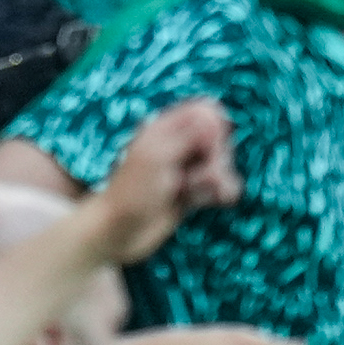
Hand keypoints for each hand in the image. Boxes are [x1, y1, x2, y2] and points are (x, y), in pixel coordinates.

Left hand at [83, 96, 241, 257]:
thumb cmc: (131, 192)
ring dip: (220, 179)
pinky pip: (222, 186)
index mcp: (164, 129)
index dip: (214, 127)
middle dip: (218, 158)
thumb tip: (214, 116)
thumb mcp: (157, 158)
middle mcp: (178, 146)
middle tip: (203, 177)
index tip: (208, 146)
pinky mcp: (192, 193)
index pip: (205, 111)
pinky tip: (218, 200)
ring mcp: (186, 170)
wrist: (119, 232)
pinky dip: (224, 192)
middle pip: (218, 139)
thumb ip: (188, 136)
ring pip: (221, 164)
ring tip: (199, 192)